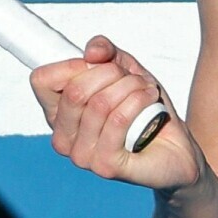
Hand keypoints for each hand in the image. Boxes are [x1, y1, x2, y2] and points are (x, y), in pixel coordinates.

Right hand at [30, 36, 203, 189]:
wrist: (175, 146)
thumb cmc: (144, 109)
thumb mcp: (125, 68)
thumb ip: (104, 51)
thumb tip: (91, 52)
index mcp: (58, 115)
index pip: (42, 81)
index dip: (72, 65)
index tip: (99, 66)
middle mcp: (63, 139)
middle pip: (74, 90)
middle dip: (111, 73)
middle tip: (131, 78)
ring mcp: (82, 156)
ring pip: (99, 103)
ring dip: (130, 86)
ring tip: (145, 89)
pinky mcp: (105, 166)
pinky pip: (118, 120)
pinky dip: (139, 101)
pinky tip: (149, 99)